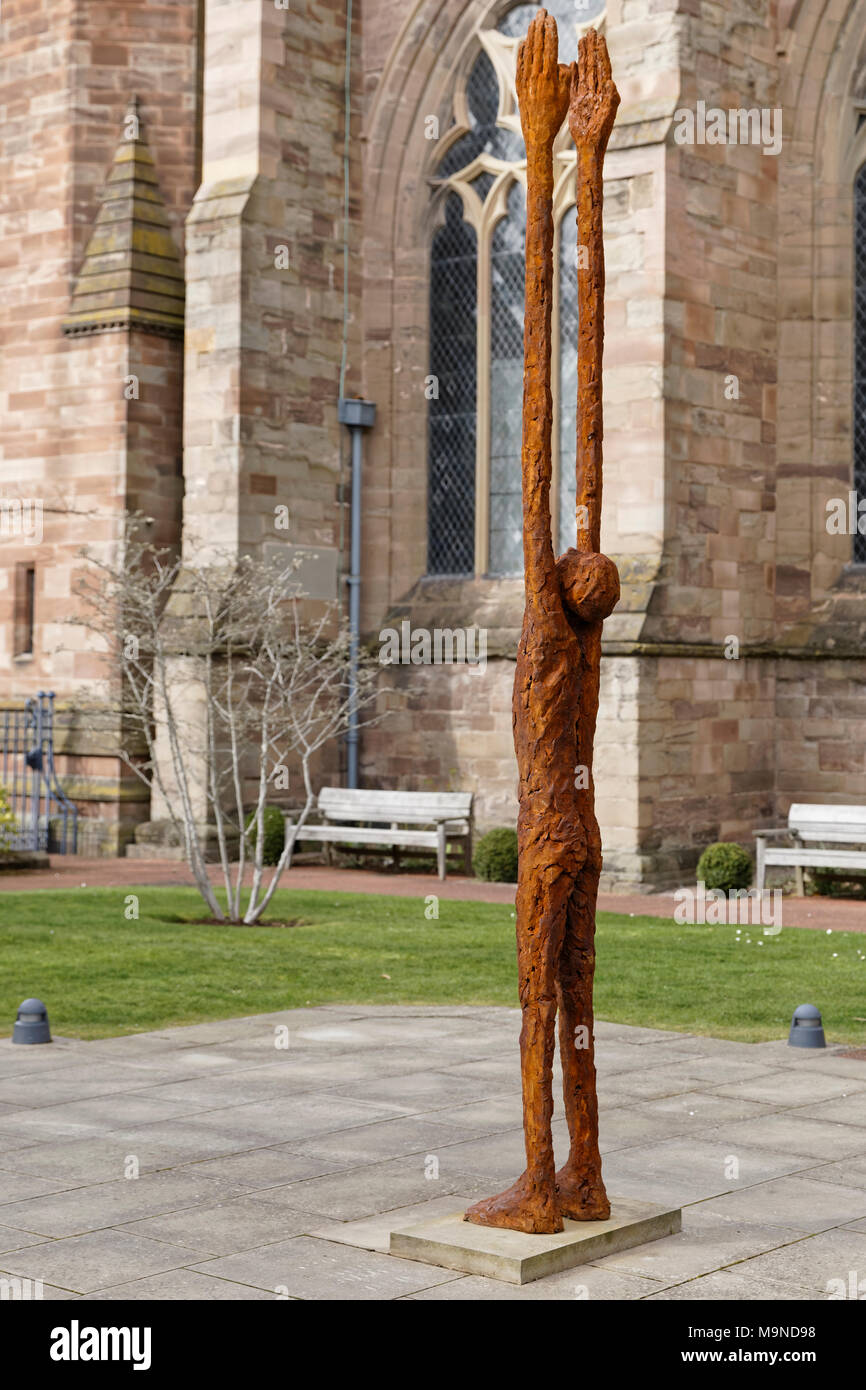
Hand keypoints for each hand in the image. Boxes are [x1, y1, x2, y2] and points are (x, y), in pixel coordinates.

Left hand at [516, 10, 572, 152]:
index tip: (551, 18)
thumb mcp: (566, 96)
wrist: (537, 134)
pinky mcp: (519, 87)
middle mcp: (535, 76)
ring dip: (530, 35)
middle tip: (541, 12)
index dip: (550, 31)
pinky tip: (523, 43)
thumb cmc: (556, 116)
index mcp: (548, 76)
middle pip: (537, 46)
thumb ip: (566, 76)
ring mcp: (525, 81)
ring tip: (533, 22)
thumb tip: (564, 62)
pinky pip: (520, 65)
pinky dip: (521, 52)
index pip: (549, 47)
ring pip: (527, 53)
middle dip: (539, 27)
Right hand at [568, 29, 619, 152]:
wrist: (590, 147)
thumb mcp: (607, 114)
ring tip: (582, 40)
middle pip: (594, 65)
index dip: (601, 52)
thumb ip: (610, 98)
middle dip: (592, 48)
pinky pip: (575, 84)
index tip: (599, 37)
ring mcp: (586, 95)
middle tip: (591, 31)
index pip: (603, 67)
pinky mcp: (577, 102)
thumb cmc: (601, 133)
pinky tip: (574, 63)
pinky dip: (575, 73)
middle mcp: (596, 91)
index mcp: (605, 92)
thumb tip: (611, 82)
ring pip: (585, 71)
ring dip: (584, 56)